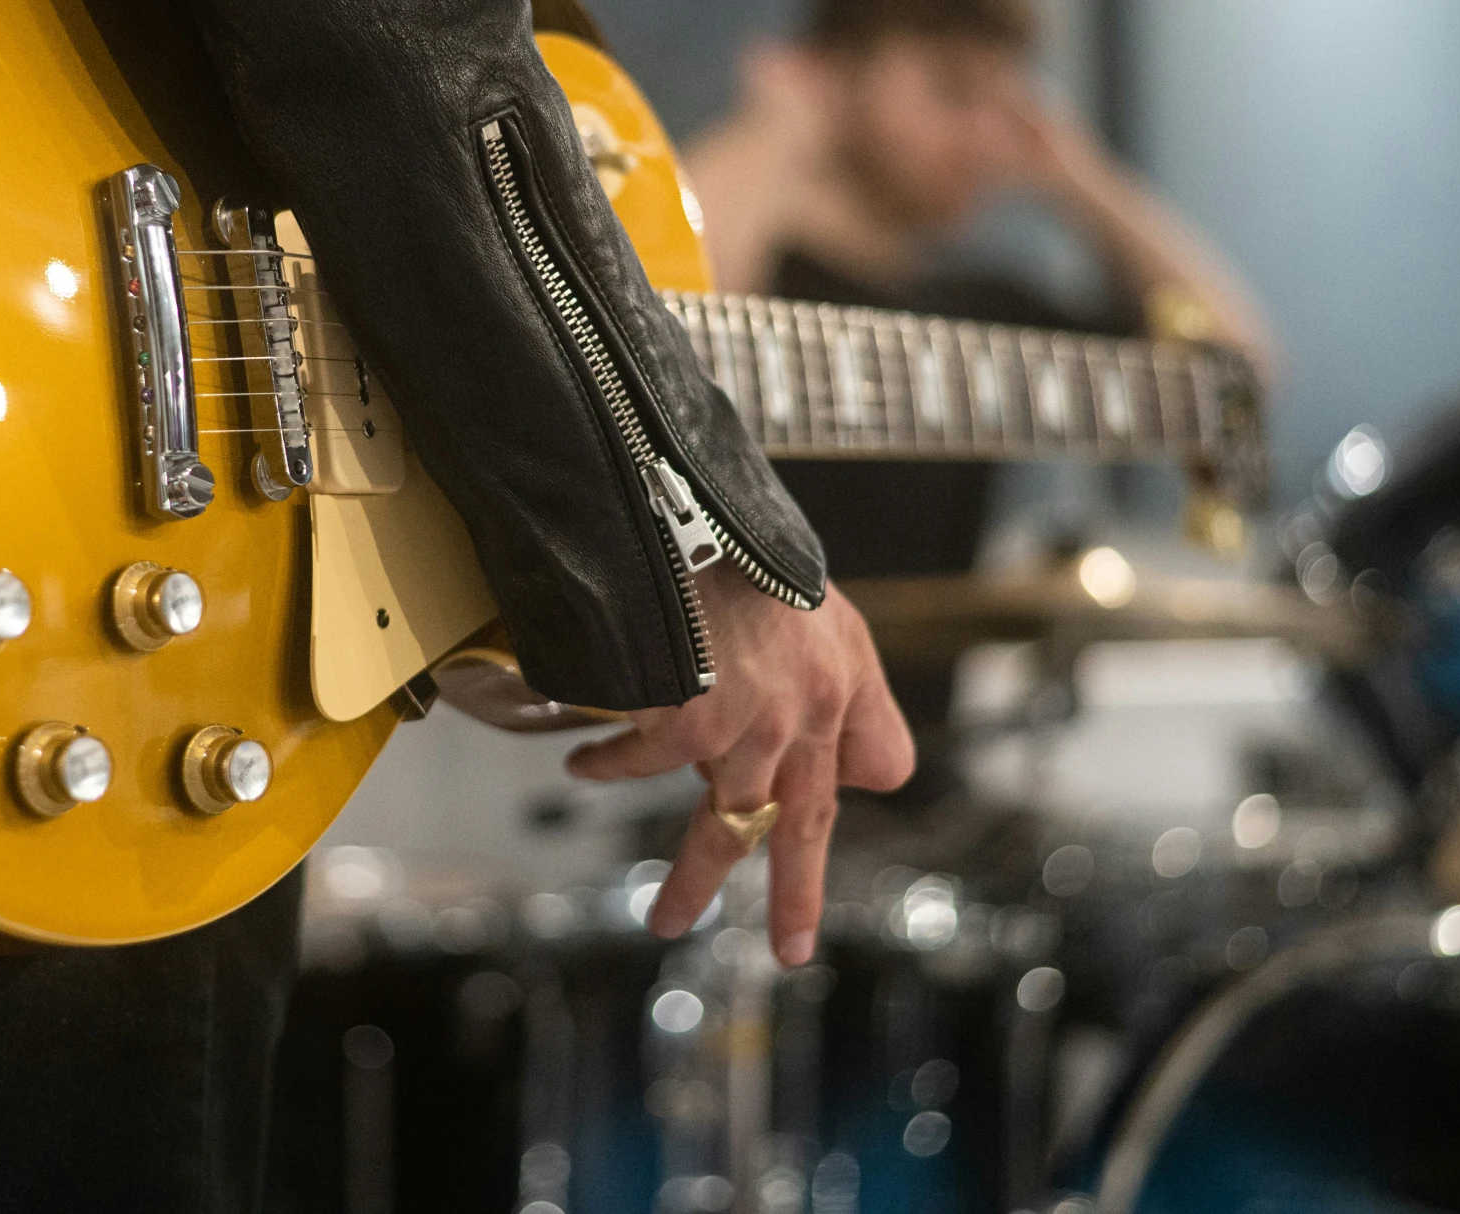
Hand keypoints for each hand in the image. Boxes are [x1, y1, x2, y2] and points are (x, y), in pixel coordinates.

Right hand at [564, 567, 913, 965]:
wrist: (690, 508)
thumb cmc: (737, 545)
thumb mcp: (816, 597)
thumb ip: (832, 672)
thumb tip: (855, 761)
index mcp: (841, 677)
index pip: (875, 763)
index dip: (846, 785)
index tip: (814, 806)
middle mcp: (812, 709)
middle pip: (808, 823)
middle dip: (796, 894)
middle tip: (791, 951)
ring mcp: (757, 722)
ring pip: (729, 825)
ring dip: (695, 880)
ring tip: (668, 920)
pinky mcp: (700, 720)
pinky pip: (647, 762)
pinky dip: (610, 764)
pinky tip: (583, 765)